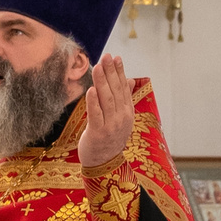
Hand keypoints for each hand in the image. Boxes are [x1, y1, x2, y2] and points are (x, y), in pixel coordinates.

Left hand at [76, 53, 134, 170]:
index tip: (116, 57)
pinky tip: (91, 90)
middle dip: (111, 72)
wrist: (105, 164)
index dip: (119, 72)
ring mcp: (110, 126)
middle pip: (115, 91)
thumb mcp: (120, 118)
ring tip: (98, 67)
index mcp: (127, 112)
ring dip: (102, 82)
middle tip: (106, 56)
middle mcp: (121, 118)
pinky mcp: (98, 133)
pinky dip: (93, 102)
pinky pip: (96, 115)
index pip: (123, 88)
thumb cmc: (109, 138)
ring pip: (106, 100)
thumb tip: (130, 79)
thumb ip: (124, 98)